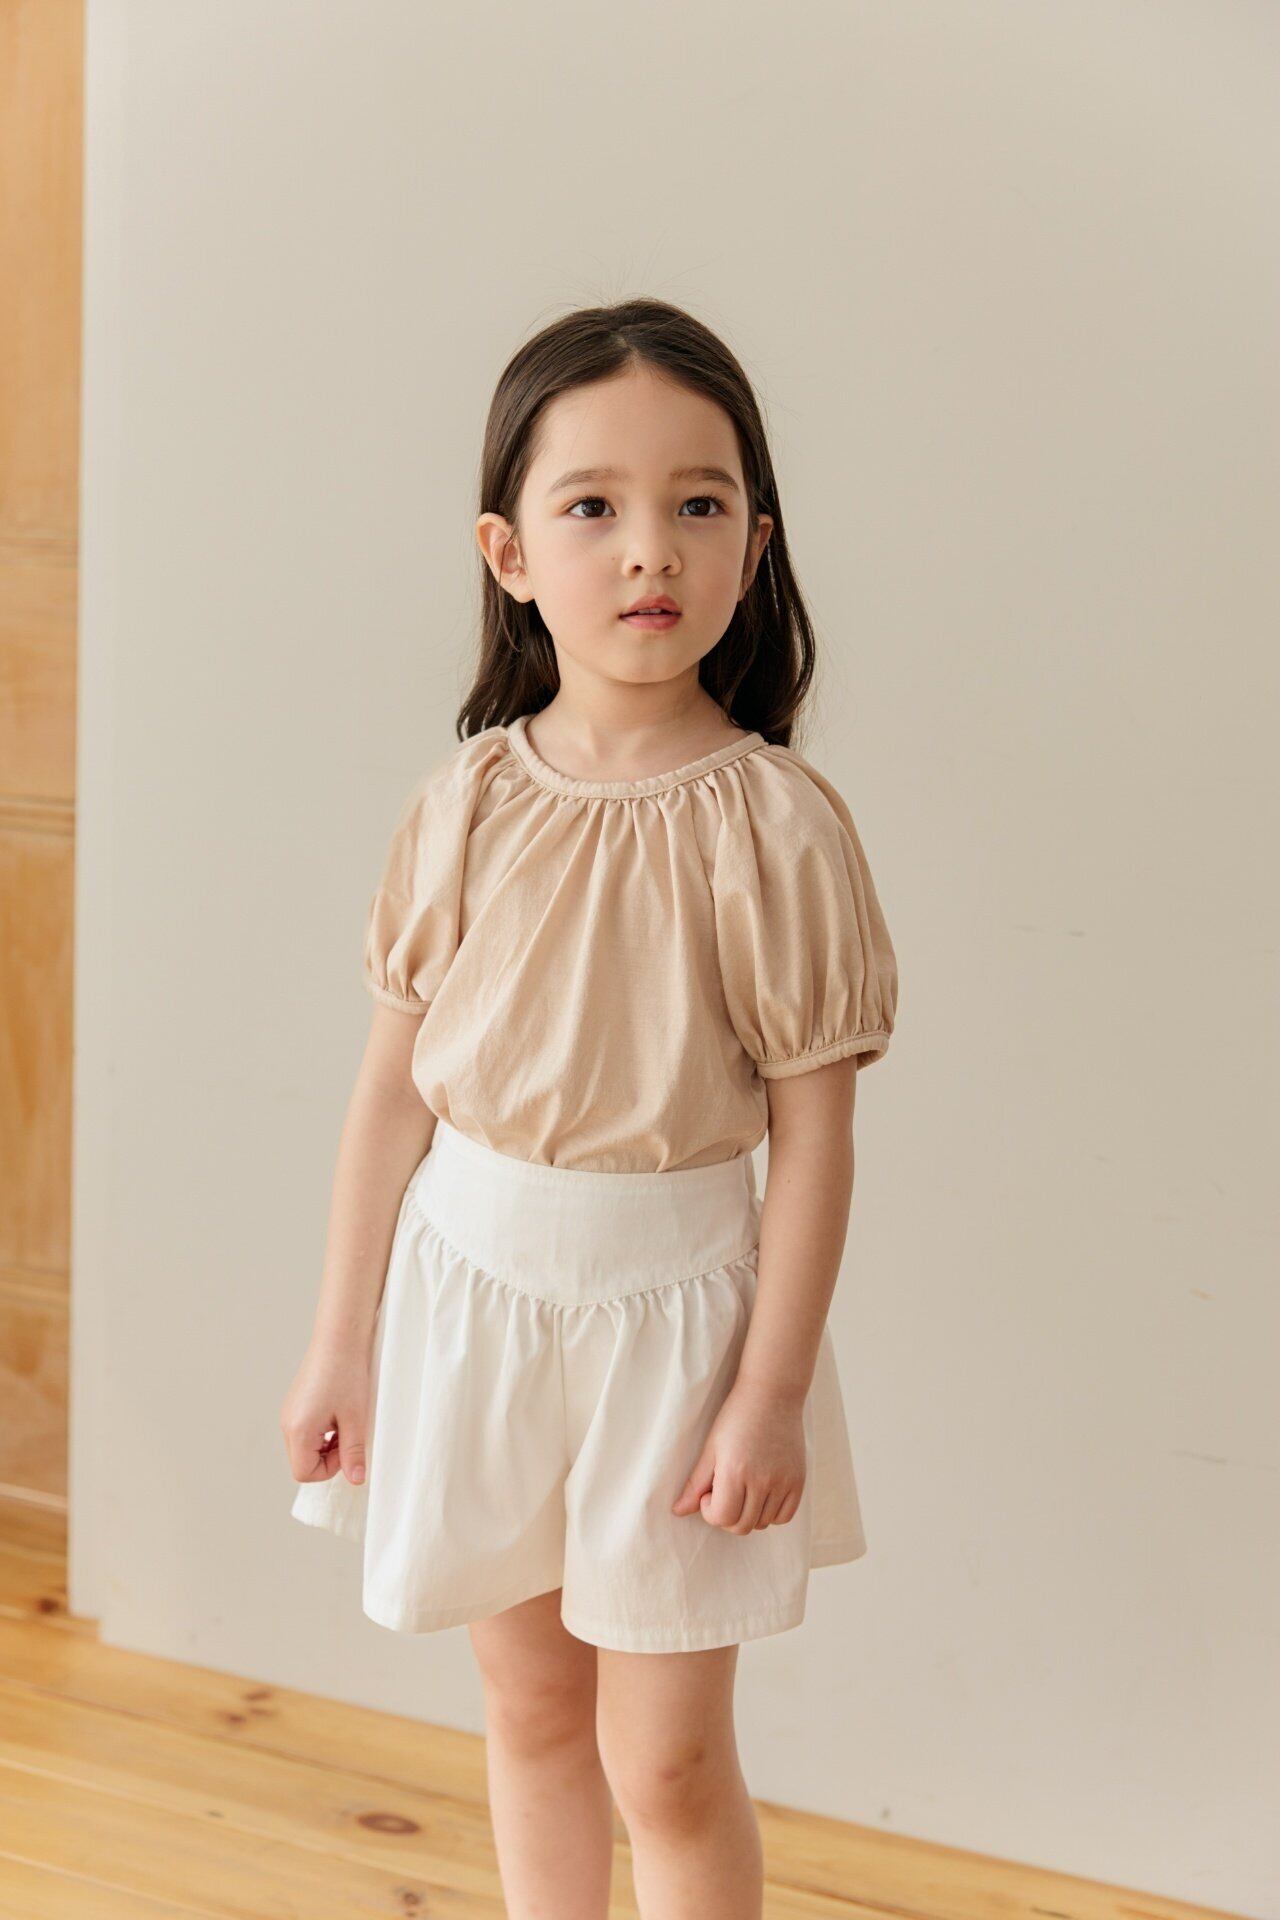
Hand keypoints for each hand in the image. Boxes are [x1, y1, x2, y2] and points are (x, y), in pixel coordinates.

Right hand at [280, 1340, 371, 1489]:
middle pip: (302, 1461)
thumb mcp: (355, 1419)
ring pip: (304, 1447)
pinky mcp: (295, 1404)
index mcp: (298, 1430)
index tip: (347, 1449)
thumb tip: (356, 1480)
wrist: (339, 1339)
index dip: (329, 1470)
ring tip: (345, 1421)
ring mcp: (288, 1413)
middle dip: (327, 1457)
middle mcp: (286, 1423)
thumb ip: (353, 1453)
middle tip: (349, 1434)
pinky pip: (304, 1431)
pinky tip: (338, 1412)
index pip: (304, 1473)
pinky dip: (322, 1431)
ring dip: (326, 1444)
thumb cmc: (347, 1375)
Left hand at [671, 1377, 806, 1533]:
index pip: (722, 1518)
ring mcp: (783, 1482)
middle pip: (742, 1526)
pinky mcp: (799, 1481)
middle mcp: (762, 1481)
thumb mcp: (711, 1447)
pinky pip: (785, 1517)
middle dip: (726, 1516)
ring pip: (762, 1523)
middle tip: (724, 1492)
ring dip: (748, 1514)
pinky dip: (771, 1513)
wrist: (771, 1394)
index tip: (709, 1492)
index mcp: (735, 1471)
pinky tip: (762, 1493)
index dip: (710, 1511)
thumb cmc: (736, 1417)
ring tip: (743, 1487)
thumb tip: (678, 1511)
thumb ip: (695, 1483)